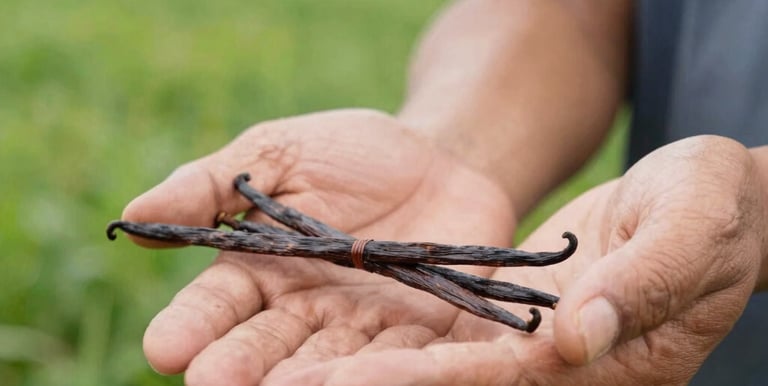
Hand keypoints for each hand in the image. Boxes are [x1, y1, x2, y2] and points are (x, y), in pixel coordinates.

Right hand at [122, 109, 516, 384]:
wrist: (441, 157)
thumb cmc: (351, 152)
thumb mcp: (278, 153)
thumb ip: (211, 185)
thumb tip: (132, 214)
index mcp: (264, 270)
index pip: (218, 304)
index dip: (192, 325)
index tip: (164, 346)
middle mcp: (308, 309)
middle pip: (268, 346)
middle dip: (241, 366)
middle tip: (214, 383)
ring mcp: (365, 325)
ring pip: (332, 360)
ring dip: (309, 377)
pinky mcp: (424, 331)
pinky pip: (405, 355)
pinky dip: (386, 370)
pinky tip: (364, 379)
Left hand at [265, 135, 767, 384]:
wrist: (707, 202)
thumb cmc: (714, 209)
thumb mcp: (691, 231)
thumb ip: (639, 282)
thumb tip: (576, 335)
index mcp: (602, 364)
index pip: (491, 377)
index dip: (411, 380)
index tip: (339, 375)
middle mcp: (555, 371)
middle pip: (444, 384)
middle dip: (358, 383)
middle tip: (271, 384)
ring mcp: (532, 352)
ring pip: (430, 366)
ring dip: (352, 368)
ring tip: (273, 370)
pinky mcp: (514, 325)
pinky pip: (441, 337)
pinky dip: (384, 343)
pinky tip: (327, 342)